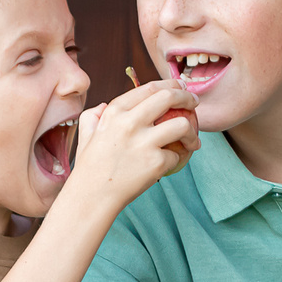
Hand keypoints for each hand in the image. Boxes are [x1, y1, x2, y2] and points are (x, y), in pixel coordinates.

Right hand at [61, 81, 199, 211]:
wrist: (92, 197)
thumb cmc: (90, 167)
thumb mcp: (87, 134)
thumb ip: (94, 116)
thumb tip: (104, 106)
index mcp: (114, 112)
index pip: (149, 88)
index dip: (169, 85)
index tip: (179, 88)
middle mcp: (130, 122)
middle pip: (169, 98)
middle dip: (188, 97)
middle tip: (195, 103)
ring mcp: (144, 142)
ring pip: (182, 125)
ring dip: (192, 132)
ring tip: (194, 140)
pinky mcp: (155, 163)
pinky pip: (176, 156)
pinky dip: (176, 160)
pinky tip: (170, 164)